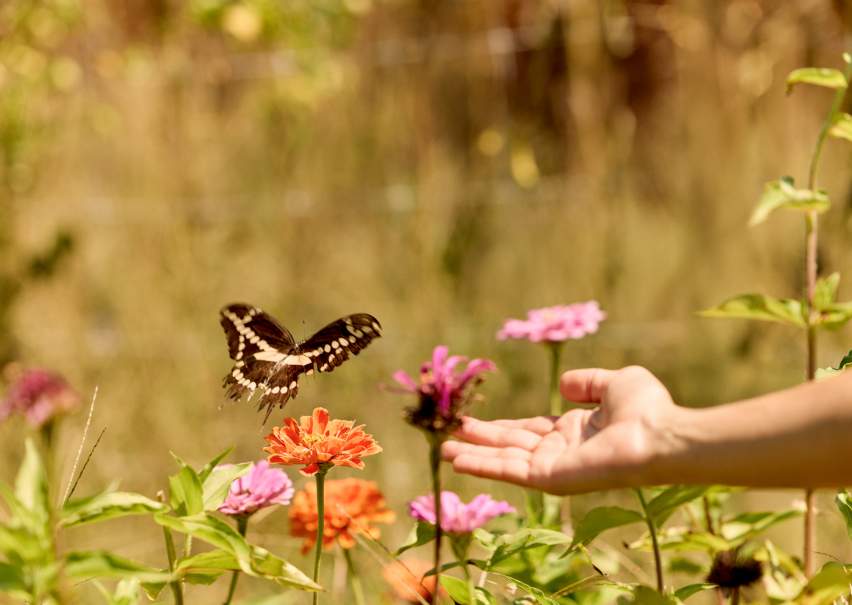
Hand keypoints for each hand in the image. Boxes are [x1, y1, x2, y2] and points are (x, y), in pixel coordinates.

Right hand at [441, 366, 680, 493]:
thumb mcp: (616, 382)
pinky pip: (510, 471)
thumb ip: (587, 382)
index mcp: (574, 430)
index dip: (501, 426)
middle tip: (450, 432)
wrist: (660, 435)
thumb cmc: (647, 409)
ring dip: (474, 455)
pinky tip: (458, 460)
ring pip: (505, 460)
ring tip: (443, 450)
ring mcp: (554, 466)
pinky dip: (483, 466)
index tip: (474, 421)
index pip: (528, 430)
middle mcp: (560, 450)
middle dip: (480, 439)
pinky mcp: (550, 478)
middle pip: (510, 445)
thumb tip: (562, 385)